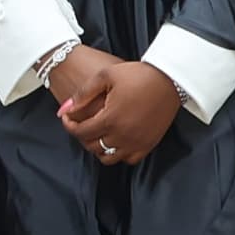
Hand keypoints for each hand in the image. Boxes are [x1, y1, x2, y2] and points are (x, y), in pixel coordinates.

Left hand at [47, 46, 187, 167]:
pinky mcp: (149, 144)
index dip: (69, 125)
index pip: (80, 132)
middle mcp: (122, 135)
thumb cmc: (138, 74)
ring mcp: (136, 143)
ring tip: (98, 133)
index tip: (67, 117)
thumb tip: (64, 109)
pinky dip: (119, 154)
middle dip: (82, 136)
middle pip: (92, 146)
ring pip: (108, 157)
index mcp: (110, 118)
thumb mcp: (106, 75)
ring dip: (99, 147)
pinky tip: (117, 140)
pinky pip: (129, 159)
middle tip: (81, 123)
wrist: (170, 79)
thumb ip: (83, 93)